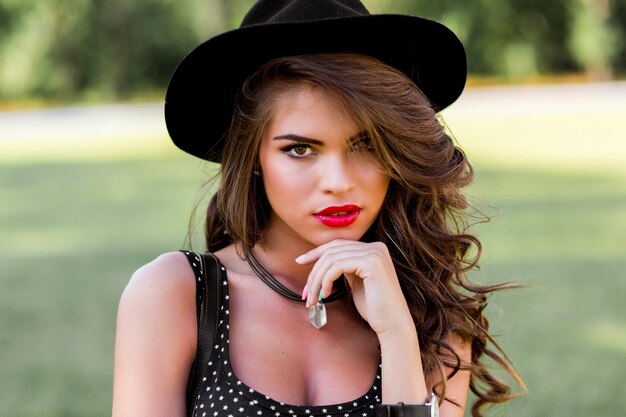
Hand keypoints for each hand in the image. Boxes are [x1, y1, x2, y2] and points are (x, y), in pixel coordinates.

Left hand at [296, 239, 413, 335]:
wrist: (392, 324)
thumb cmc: (374, 308)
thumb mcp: (356, 281)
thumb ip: (345, 267)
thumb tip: (322, 261)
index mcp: (373, 248)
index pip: (337, 244)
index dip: (315, 252)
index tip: (299, 261)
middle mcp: (376, 247)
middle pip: (332, 250)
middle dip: (314, 270)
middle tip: (306, 292)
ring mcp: (375, 253)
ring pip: (332, 259)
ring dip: (317, 279)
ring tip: (313, 298)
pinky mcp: (371, 263)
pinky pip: (337, 266)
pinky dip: (326, 280)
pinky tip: (325, 295)